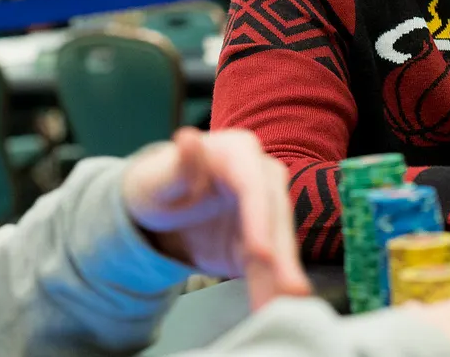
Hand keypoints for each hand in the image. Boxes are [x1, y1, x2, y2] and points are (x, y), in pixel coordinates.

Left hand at [123, 128, 311, 310]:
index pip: (253, 187)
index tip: (260, 253)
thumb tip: (187, 138)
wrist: (160, 211)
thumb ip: (178, 164)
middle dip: (282, 258)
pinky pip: (268, 269)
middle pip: (276, 220)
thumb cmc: (159, 182)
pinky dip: (270, 291)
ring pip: (277, 248)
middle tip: (290, 292)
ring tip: (284, 311)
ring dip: (281, 281)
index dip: (259, 219)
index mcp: (239, 153)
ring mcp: (265, 214)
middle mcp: (262, 180)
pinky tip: (271, 311)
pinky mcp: (261, 244)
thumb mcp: (159, 175)